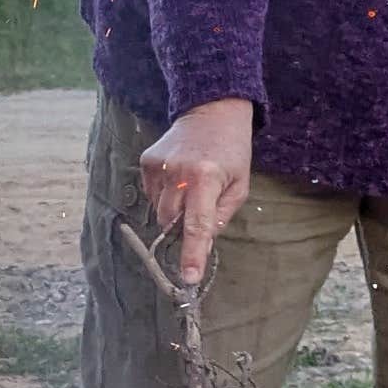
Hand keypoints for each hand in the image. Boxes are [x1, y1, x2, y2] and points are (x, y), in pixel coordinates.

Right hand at [138, 98, 254, 285]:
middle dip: (181, 226)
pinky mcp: (147, 161)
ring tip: (190, 187)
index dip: (193, 253)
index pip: (198, 224)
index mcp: (208, 178)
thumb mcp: (240, 185)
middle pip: (171, 221)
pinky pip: (151, 194)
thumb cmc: (231, 152)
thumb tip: (203, 241)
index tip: (189, 276)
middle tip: (197, 210)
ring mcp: (159, 165)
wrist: (212, 110)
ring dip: (174, 209)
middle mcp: (179, 172)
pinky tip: (178, 178)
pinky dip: (164, 195)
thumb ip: (221, 216)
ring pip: (159, 210)